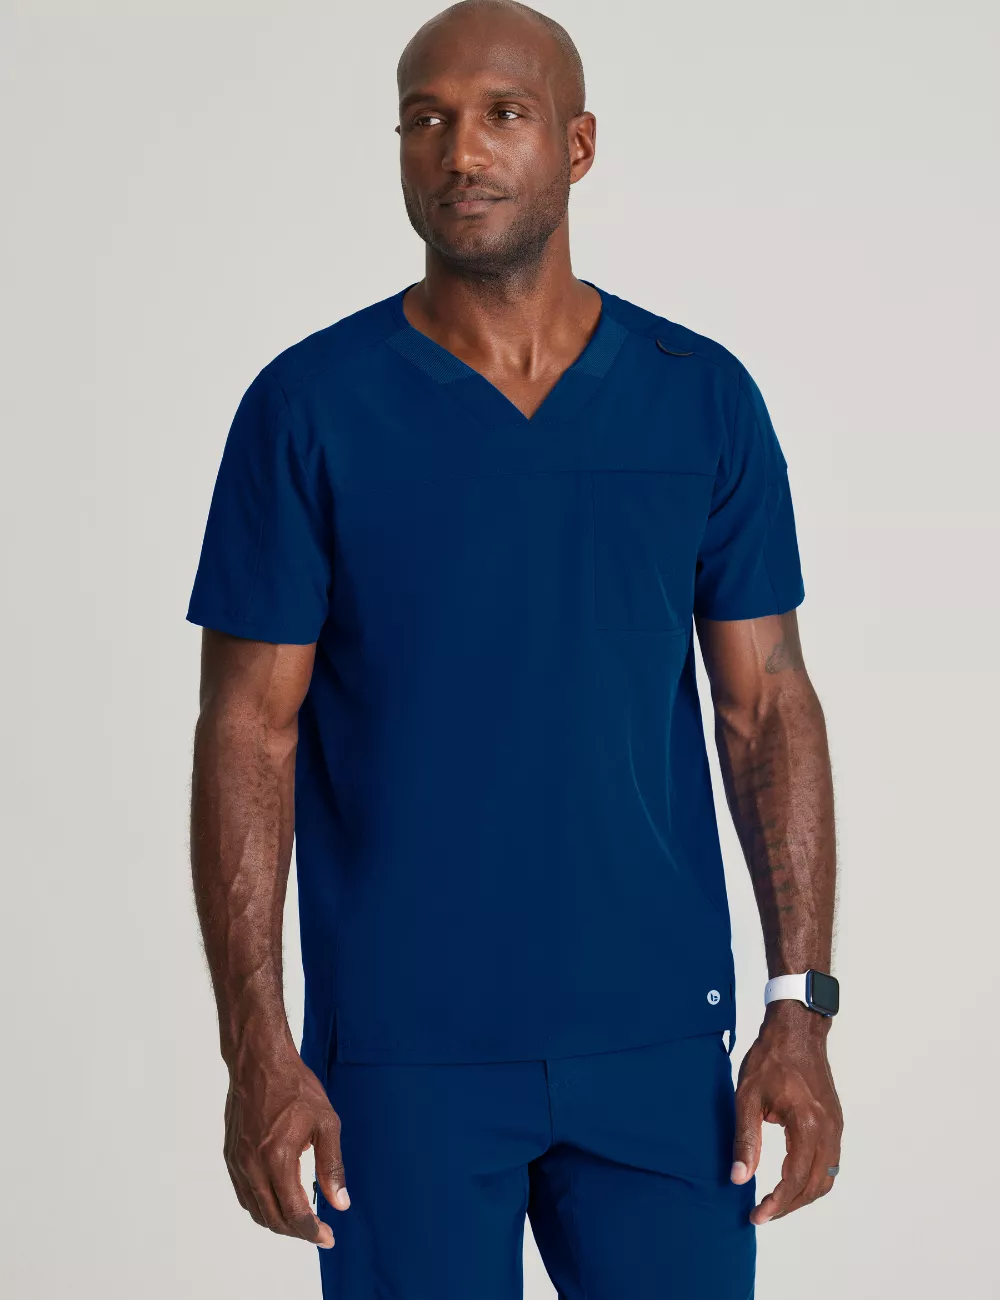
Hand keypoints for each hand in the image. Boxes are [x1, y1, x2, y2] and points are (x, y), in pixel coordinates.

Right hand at [223, 1039, 349, 1246]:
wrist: (259, 1061)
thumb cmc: (295, 1086)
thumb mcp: (326, 1122)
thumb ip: (332, 1166)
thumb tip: (340, 1202)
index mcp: (278, 1159)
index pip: (294, 1213)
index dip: (312, 1232)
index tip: (327, 1237)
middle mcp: (253, 1166)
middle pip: (273, 1218)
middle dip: (297, 1232)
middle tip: (318, 1232)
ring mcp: (238, 1162)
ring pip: (255, 1210)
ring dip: (278, 1222)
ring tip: (300, 1221)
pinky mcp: (231, 1155)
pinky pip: (244, 1193)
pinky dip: (261, 1206)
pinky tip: (277, 1200)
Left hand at [730, 1001, 842, 1224]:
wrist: (797, 1029)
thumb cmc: (770, 1058)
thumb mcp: (748, 1096)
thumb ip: (745, 1139)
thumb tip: (739, 1178)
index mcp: (807, 1125)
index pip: (795, 1179)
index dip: (776, 1203)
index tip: (757, 1216)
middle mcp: (828, 1130)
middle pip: (815, 1185)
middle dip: (789, 1205)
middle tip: (763, 1213)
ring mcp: (835, 1126)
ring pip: (826, 1178)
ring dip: (803, 1195)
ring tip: (776, 1202)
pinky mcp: (835, 1121)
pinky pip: (830, 1162)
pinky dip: (813, 1179)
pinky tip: (792, 1179)